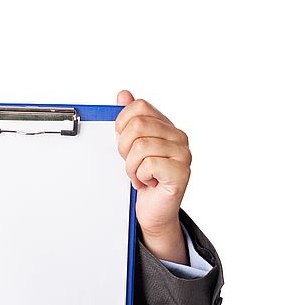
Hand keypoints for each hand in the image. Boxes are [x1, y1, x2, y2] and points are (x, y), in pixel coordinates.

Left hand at [115, 90, 189, 263]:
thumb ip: (128, 120)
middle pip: (137, 126)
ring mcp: (182, 154)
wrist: (153, 210)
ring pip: (140, 147)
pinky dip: (141, 177)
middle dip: (124, 148)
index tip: (124, 143)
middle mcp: (177, 137)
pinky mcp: (181, 172)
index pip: (138, 107)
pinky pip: (149, 165)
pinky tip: (148, 182)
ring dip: (132, 167)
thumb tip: (123, 95)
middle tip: (131, 163)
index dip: (122, 125)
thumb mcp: (130, 146)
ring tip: (140, 175)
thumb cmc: (144, 178)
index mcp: (166, 126)